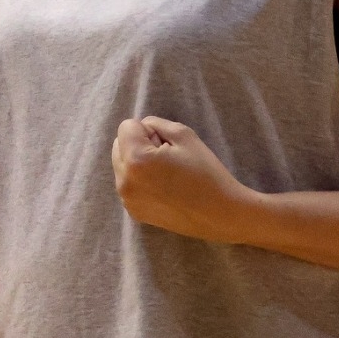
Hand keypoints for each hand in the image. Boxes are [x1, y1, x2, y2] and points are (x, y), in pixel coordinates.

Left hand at [113, 118, 257, 243]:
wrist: (219, 214)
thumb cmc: (205, 172)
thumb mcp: (184, 135)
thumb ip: (156, 124)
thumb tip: (142, 130)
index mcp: (136, 160)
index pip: (126, 127)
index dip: (148, 130)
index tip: (167, 144)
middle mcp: (124, 181)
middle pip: (119, 146)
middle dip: (138, 145)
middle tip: (167, 157)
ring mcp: (127, 200)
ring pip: (122, 166)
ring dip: (137, 163)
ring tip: (166, 174)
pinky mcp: (134, 212)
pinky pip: (129, 185)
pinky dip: (140, 181)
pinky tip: (164, 189)